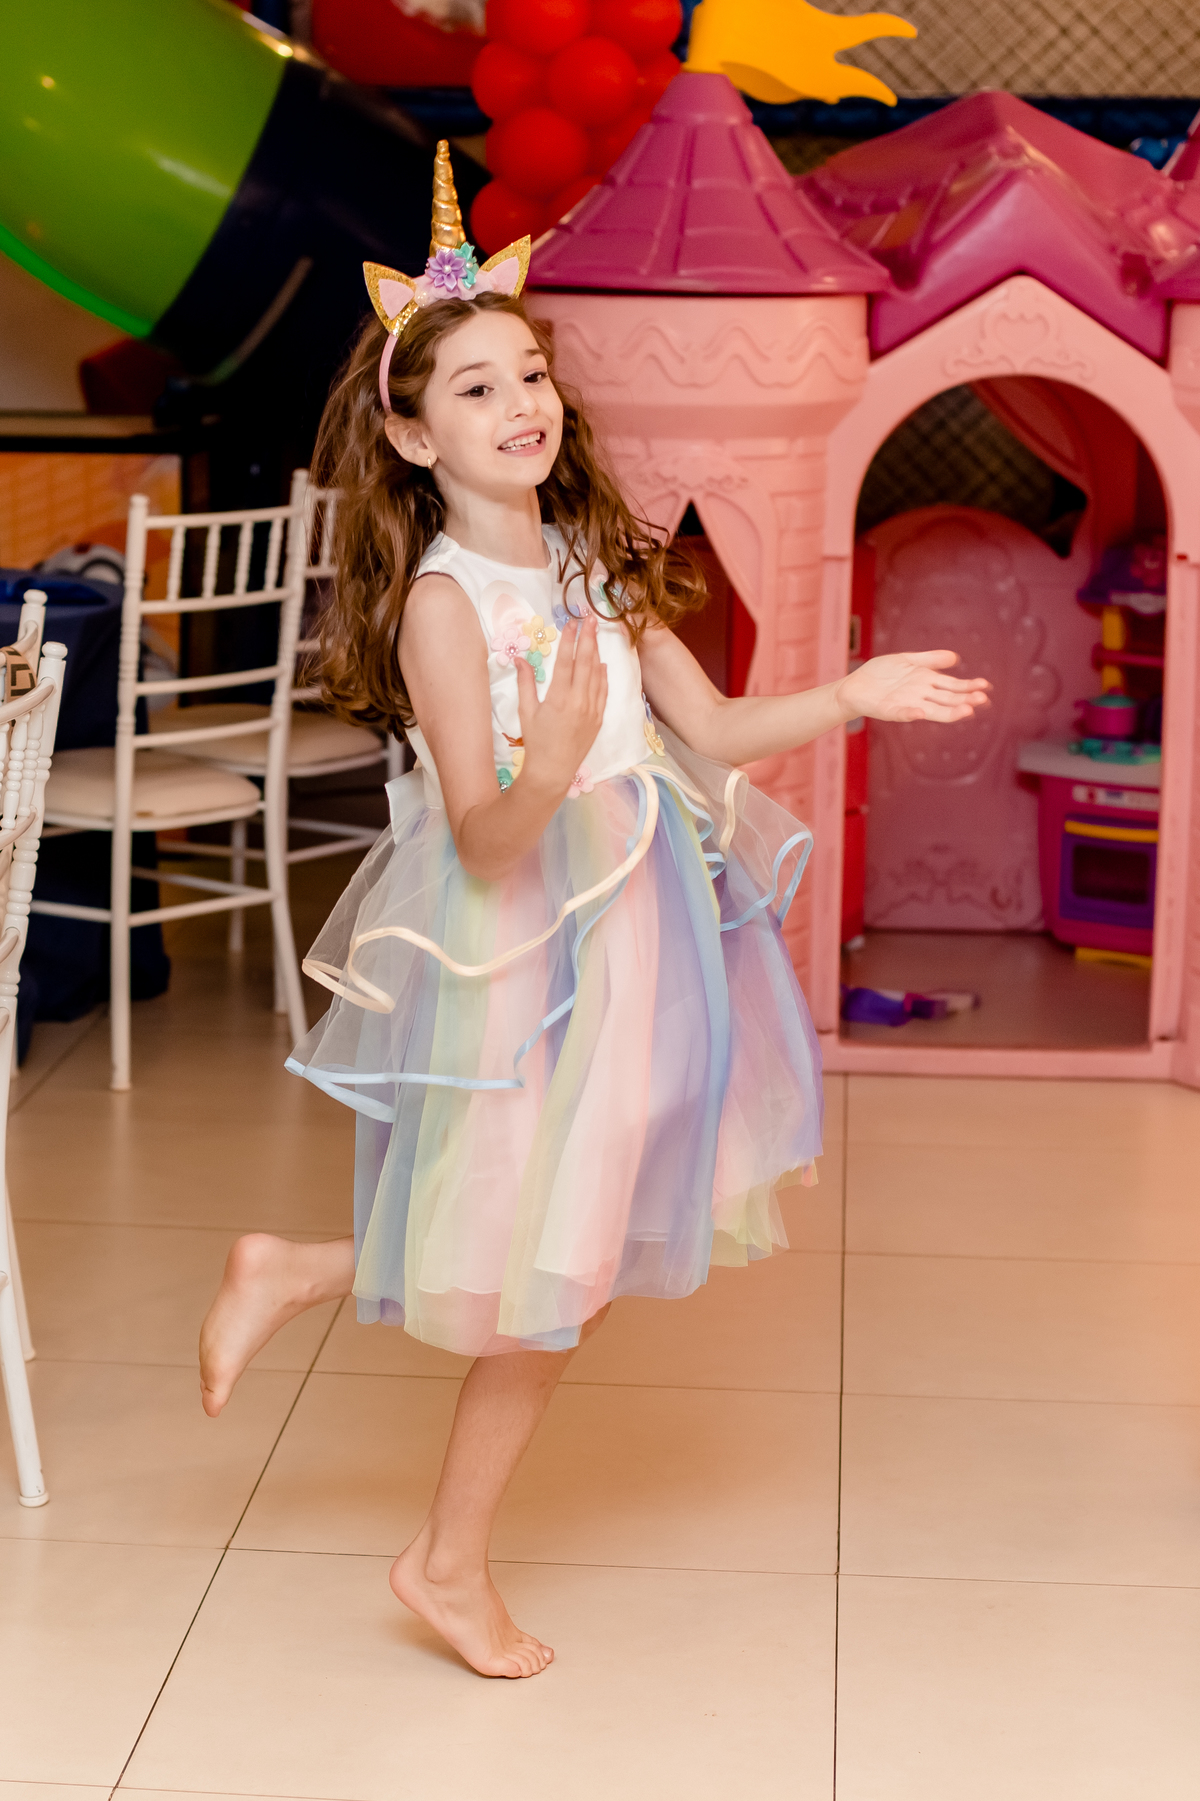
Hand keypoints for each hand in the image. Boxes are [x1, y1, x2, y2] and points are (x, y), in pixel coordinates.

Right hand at [515, 615, 607, 791]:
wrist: (553, 770)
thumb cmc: (536, 742)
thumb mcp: (526, 711)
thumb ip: (525, 683)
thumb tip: (519, 659)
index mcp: (559, 697)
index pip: (566, 660)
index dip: (569, 639)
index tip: (571, 623)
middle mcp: (578, 701)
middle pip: (585, 662)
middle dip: (588, 638)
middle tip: (590, 619)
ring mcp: (591, 709)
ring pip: (596, 674)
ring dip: (596, 652)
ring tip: (596, 634)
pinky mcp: (598, 718)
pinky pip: (603, 691)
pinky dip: (603, 675)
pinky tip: (602, 663)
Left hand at [836, 650, 990, 724]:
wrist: (854, 685)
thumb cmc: (881, 674)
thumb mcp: (907, 661)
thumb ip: (930, 660)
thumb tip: (955, 657)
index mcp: (927, 684)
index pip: (953, 687)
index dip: (969, 688)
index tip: (986, 688)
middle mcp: (921, 696)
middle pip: (948, 700)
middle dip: (965, 700)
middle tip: (983, 699)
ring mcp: (906, 704)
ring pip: (932, 710)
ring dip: (949, 712)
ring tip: (966, 711)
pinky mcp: (889, 710)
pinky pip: (902, 713)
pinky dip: (911, 713)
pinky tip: (920, 712)